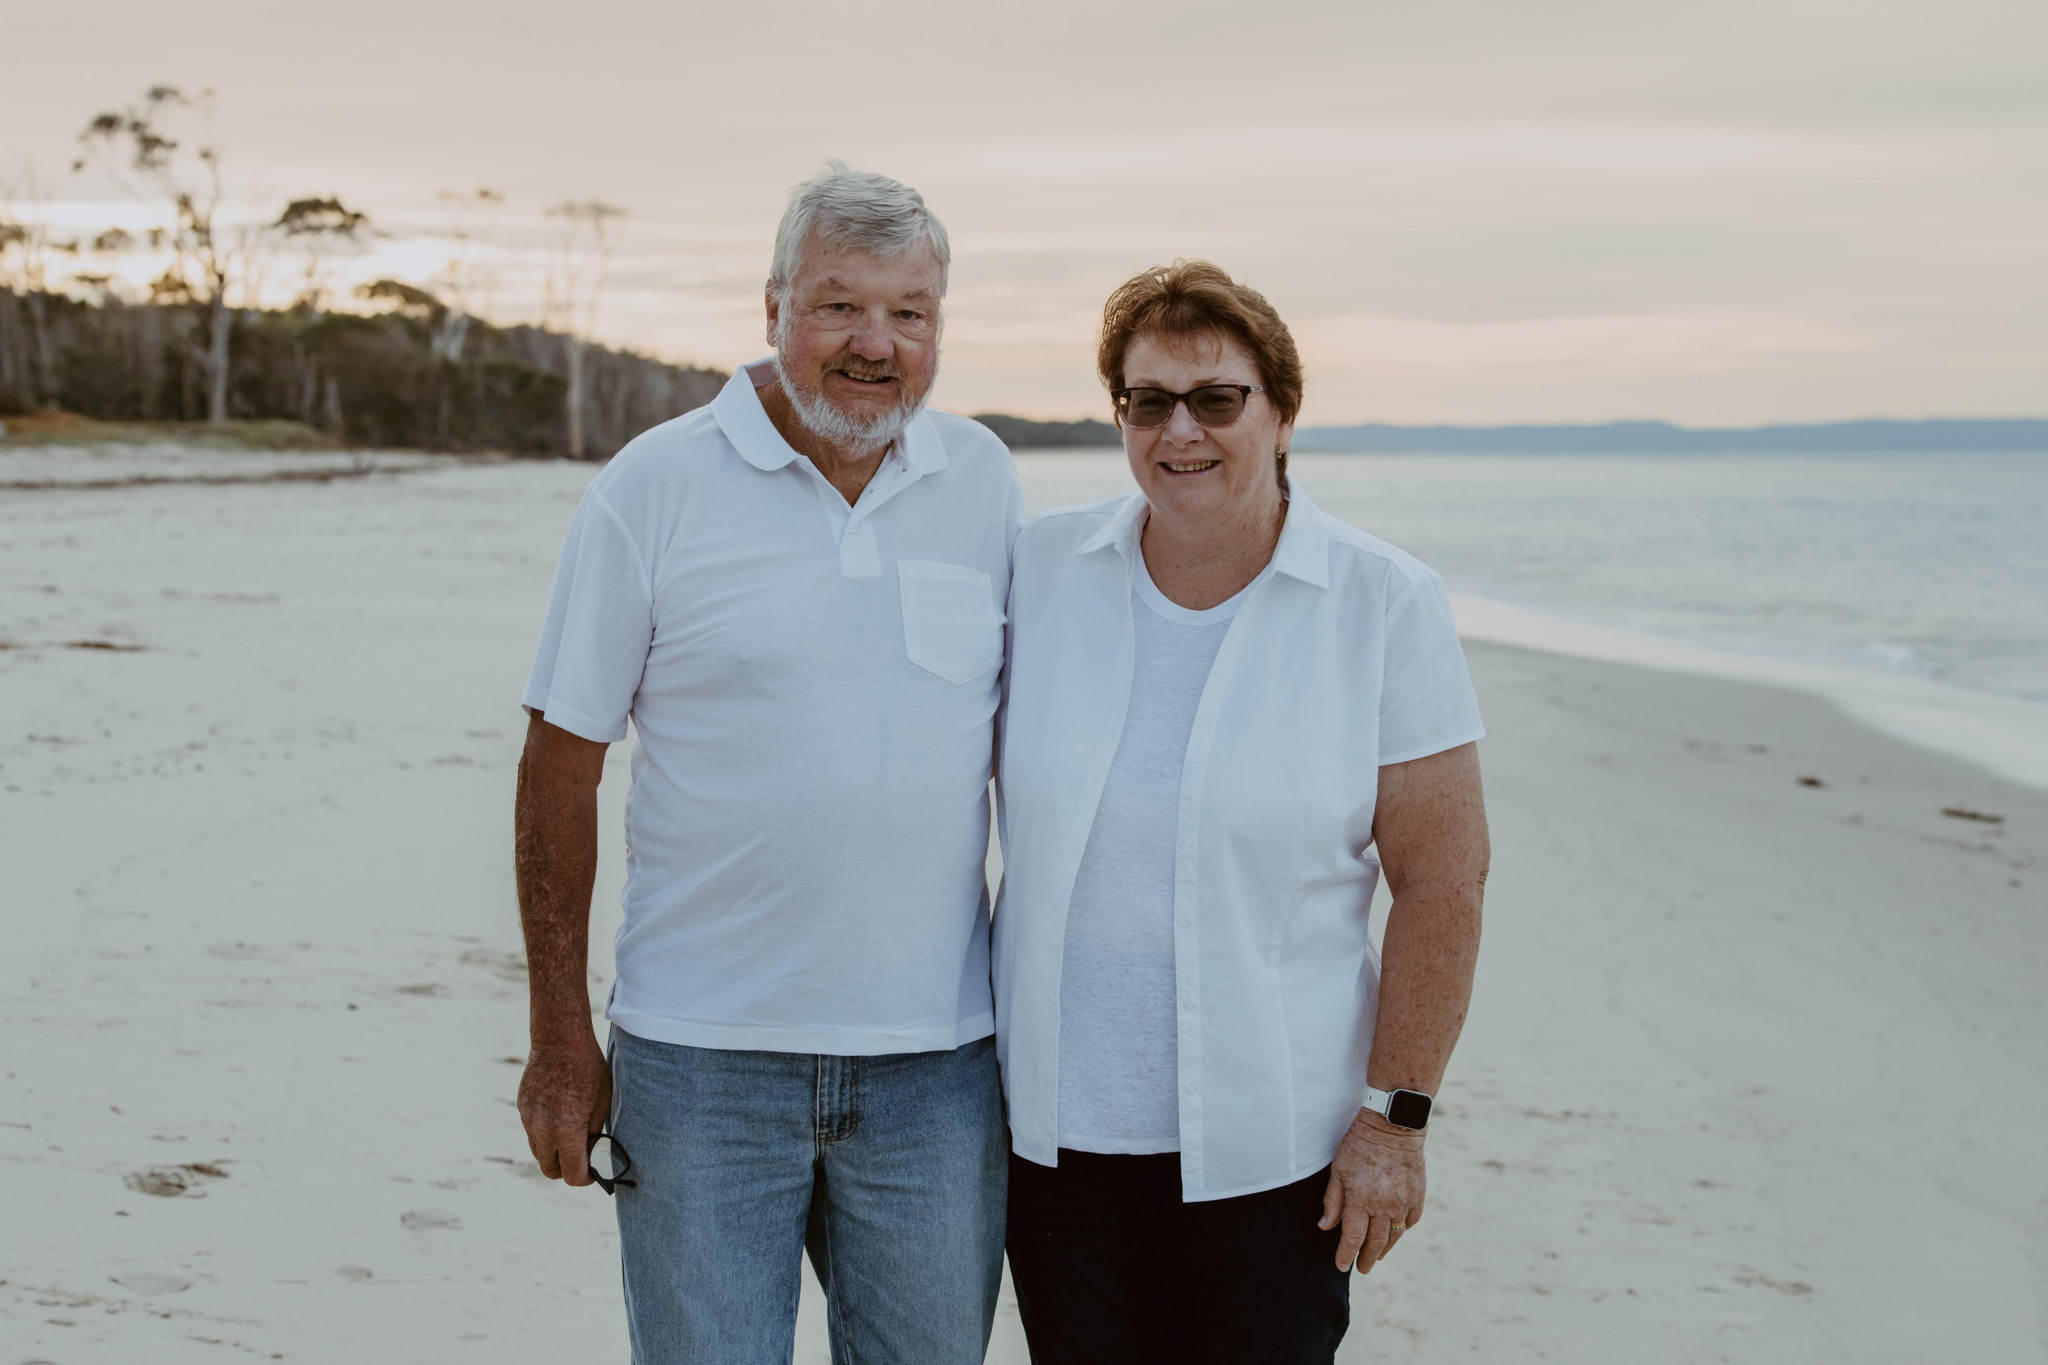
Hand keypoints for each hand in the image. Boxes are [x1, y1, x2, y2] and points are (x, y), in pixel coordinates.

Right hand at [517, 1030, 609, 1185]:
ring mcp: (529, 1120)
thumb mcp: (602, 1103)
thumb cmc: (588, 1069)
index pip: (571, 1174)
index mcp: (566, 1130)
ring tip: (572, 1138)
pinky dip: (545, 1135)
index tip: (593, 1173)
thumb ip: (594, 1133)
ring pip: (538, 1153)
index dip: (585, 1178)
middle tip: (583, 1159)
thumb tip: (592, 1153)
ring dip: (554, 1153)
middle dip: (567, 1170)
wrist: (559, 1040)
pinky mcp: (522, 1109)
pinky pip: (532, 1133)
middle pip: (550, 1170)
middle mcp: (543, 1130)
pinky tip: (559, 1117)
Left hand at [1319, 1108, 1425, 1272]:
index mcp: (1360, 1200)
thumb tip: (1325, 1227)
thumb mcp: (1338, 1170)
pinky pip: (1410, 1221)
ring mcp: (1403, 1203)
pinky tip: (1394, 1232)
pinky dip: (1401, 1229)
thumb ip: (1333, 1201)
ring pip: (1394, 1236)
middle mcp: (1383, 1206)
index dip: (1346, 1255)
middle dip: (1366, 1259)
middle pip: (1375, 1243)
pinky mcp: (1418, 1197)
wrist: (1393, 1126)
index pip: (1352, 1238)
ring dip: (1384, 1249)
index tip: (1341, 1265)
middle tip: (1362, 1268)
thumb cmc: (1360, 1145)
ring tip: (1377, 1256)